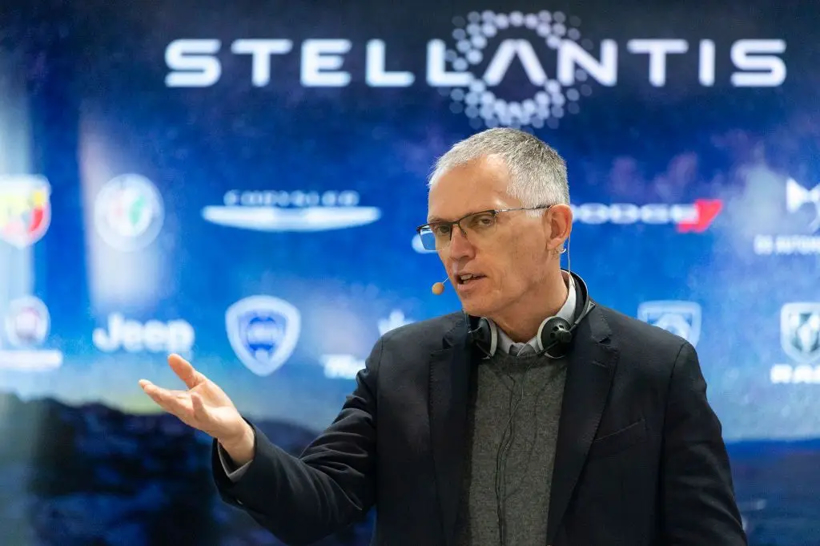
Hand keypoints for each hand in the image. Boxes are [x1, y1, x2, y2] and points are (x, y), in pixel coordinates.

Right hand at [139, 354, 254, 463]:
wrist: (232, 423)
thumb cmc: (213, 403)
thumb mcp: (199, 383)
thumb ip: (185, 372)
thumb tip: (170, 355)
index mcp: (181, 402)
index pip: (165, 396)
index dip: (153, 390)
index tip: (142, 382)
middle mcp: (185, 411)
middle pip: (169, 404)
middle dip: (158, 396)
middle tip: (146, 387)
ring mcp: (197, 417)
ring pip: (182, 410)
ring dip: (171, 401)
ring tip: (160, 392)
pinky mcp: (210, 420)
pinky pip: (202, 413)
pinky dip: (197, 405)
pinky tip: (195, 396)